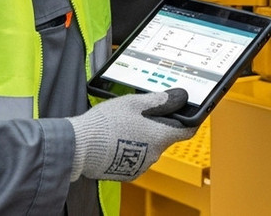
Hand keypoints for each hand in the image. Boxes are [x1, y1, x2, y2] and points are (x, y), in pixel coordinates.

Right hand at [67, 88, 197, 181]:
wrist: (80, 147)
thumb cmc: (106, 124)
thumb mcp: (133, 103)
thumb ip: (157, 100)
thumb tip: (177, 97)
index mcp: (160, 137)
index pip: (187, 131)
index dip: (190, 120)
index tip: (189, 114)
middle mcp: (154, 155)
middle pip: (164, 137)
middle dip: (157, 126)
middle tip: (140, 115)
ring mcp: (141, 165)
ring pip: (149, 148)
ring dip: (142, 138)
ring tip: (123, 127)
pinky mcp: (127, 173)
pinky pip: (135, 158)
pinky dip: (130, 149)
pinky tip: (117, 140)